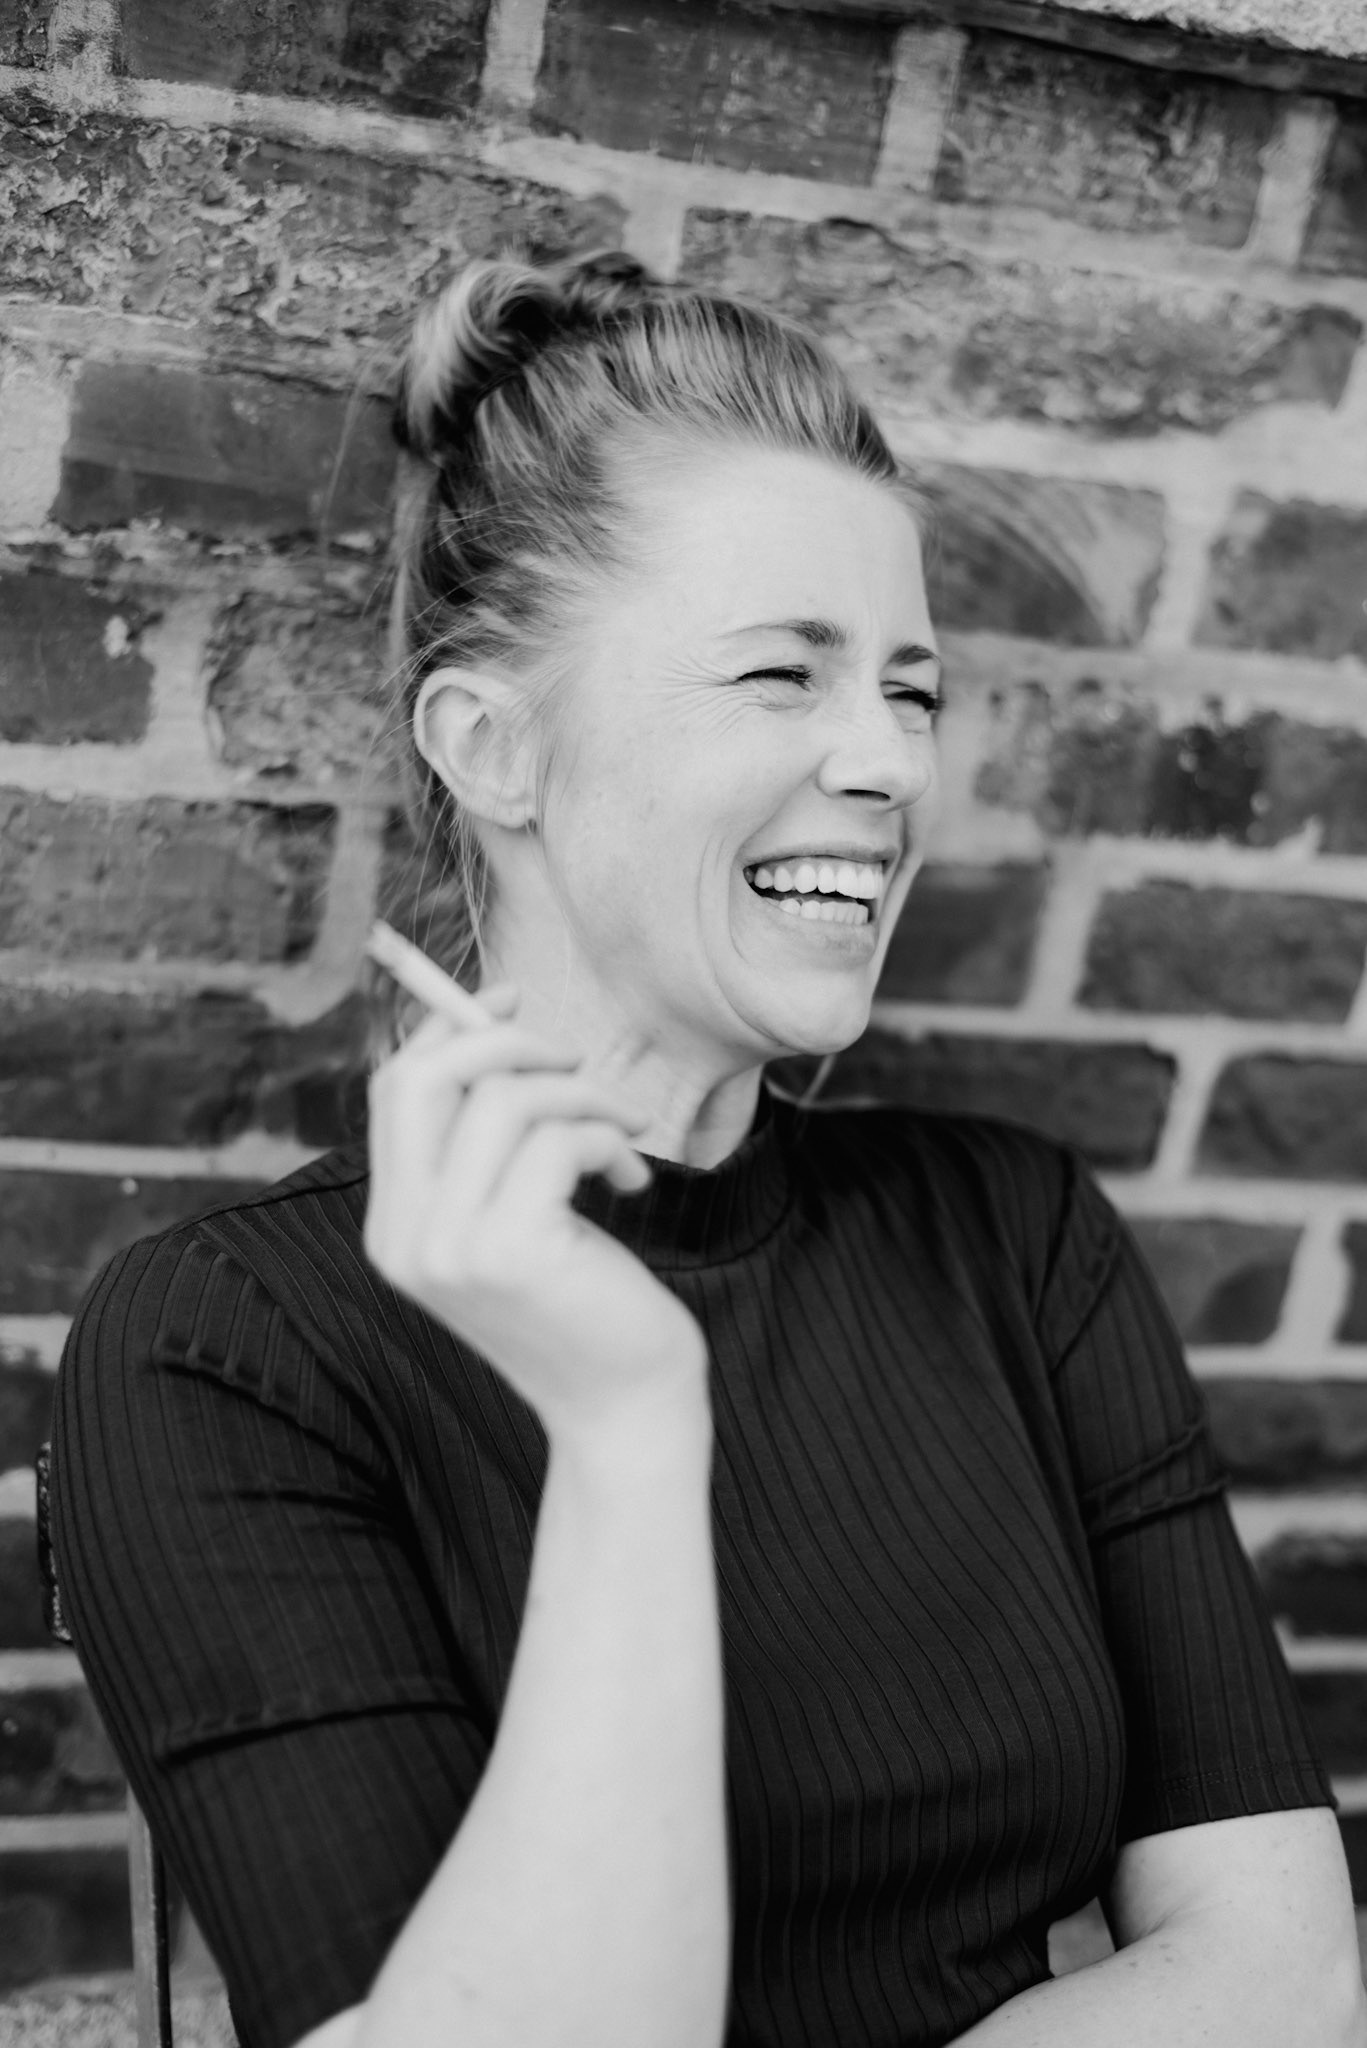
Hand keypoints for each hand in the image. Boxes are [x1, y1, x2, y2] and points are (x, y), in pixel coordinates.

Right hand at [364, 992, 708, 1448]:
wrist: (624, 1409)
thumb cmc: (585, 1301)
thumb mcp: (518, 1214)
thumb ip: (490, 1142)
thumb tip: (498, 1014)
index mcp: (394, 1226)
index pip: (394, 1089)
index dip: (451, 1029)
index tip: (514, 999)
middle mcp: (403, 1238)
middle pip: (423, 1079)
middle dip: (508, 1044)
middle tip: (578, 1063)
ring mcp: (449, 1249)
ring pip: (505, 1100)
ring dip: (583, 1096)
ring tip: (624, 1133)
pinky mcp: (510, 1253)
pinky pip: (556, 1139)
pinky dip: (606, 1139)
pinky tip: (630, 1182)